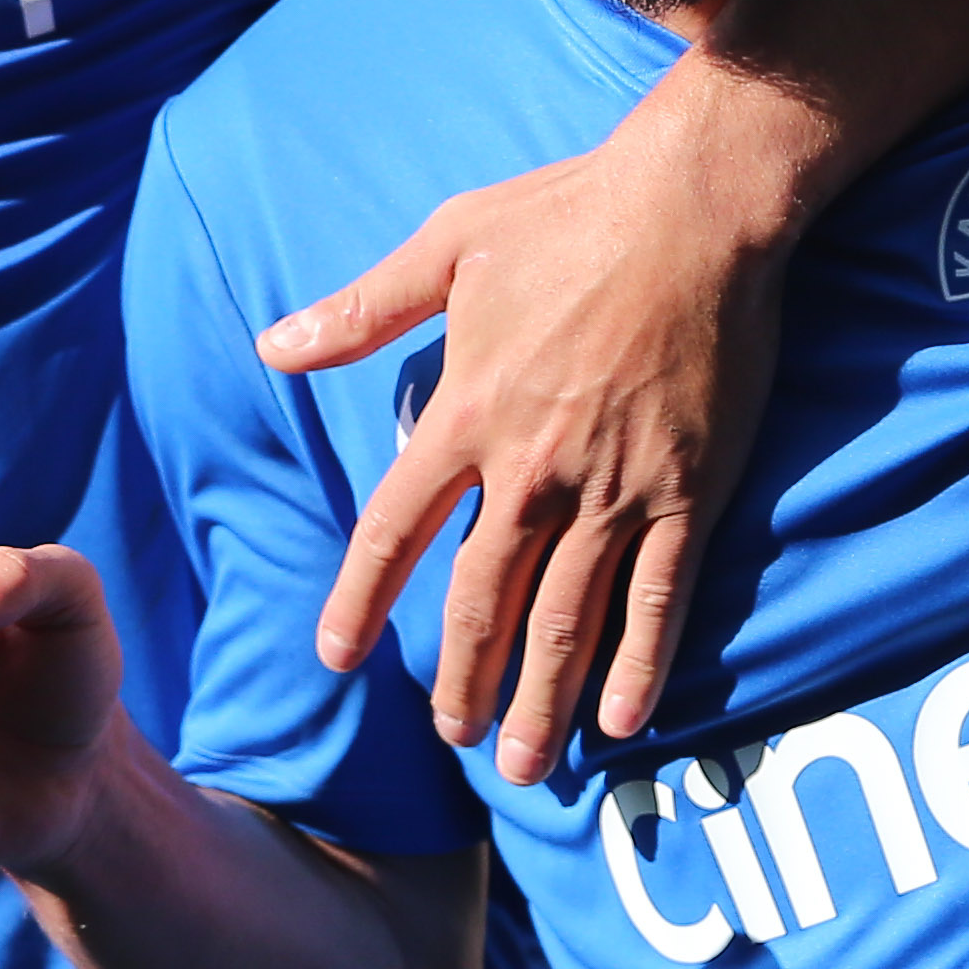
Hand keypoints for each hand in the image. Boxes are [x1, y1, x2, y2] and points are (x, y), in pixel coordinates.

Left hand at [260, 62, 804, 786]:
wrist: (696, 204)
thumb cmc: (570, 213)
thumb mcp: (449, 244)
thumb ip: (363, 308)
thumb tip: (272, 344)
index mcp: (466, 414)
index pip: (394, 532)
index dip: (361, 602)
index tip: (339, 658)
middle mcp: (532, 468)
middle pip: (482, 600)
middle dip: (462, 679)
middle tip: (453, 736)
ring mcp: (614, 487)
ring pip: (567, 619)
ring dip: (540, 699)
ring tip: (522, 765)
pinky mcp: (689, 490)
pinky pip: (661, 597)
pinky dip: (641, 665)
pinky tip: (625, 721)